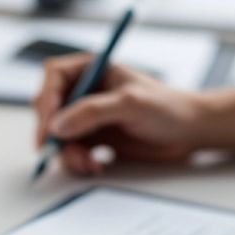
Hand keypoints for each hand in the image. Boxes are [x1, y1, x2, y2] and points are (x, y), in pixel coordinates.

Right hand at [32, 54, 208, 175]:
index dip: (46, 101)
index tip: (49, 127)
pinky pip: (71, 151)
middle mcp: (84, 90)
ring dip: (67, 153)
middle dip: (53, 134)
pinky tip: (96, 165)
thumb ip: (92, 112)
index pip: (54, 78)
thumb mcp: (130, 103)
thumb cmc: (167, 107)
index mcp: (90, 68)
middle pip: (49, 109)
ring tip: (89, 163)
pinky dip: (78, 161)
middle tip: (58, 152)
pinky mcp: (92, 138)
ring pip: (57, 135)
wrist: (188, 132)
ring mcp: (86, 116)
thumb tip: (58, 126)